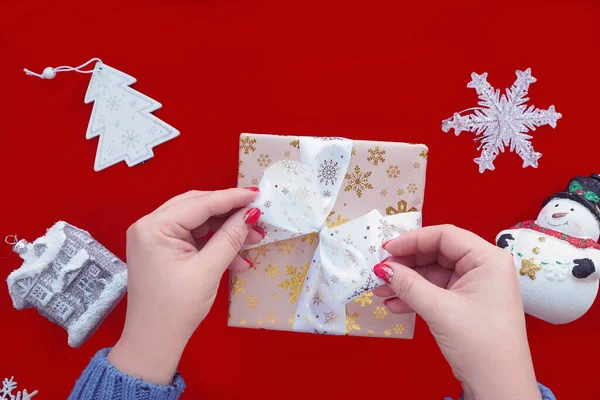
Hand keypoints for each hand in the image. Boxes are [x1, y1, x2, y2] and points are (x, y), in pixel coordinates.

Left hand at [107, 188, 261, 384]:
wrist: (153, 342)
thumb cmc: (176, 308)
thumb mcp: (207, 270)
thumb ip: (230, 237)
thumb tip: (251, 213)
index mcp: (154, 227)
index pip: (200, 203)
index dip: (232, 198)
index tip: (257, 194)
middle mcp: (150, 226)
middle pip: (197, 208)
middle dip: (230, 214)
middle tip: (258, 216)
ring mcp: (154, 238)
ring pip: (198, 222)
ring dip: (226, 231)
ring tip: (254, 239)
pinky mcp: (162, 250)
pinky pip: (193, 238)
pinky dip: (215, 244)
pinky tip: (238, 259)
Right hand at [373, 225, 540, 399]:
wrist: (499, 386)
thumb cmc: (481, 345)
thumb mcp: (440, 310)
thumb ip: (408, 284)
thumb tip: (382, 268)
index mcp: (488, 259)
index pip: (445, 236)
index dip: (412, 240)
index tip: (386, 250)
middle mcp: (484, 267)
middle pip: (437, 252)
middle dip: (407, 263)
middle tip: (381, 271)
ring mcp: (476, 285)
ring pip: (433, 272)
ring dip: (407, 281)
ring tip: (381, 291)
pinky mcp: (467, 302)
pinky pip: (436, 290)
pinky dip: (416, 295)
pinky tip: (395, 304)